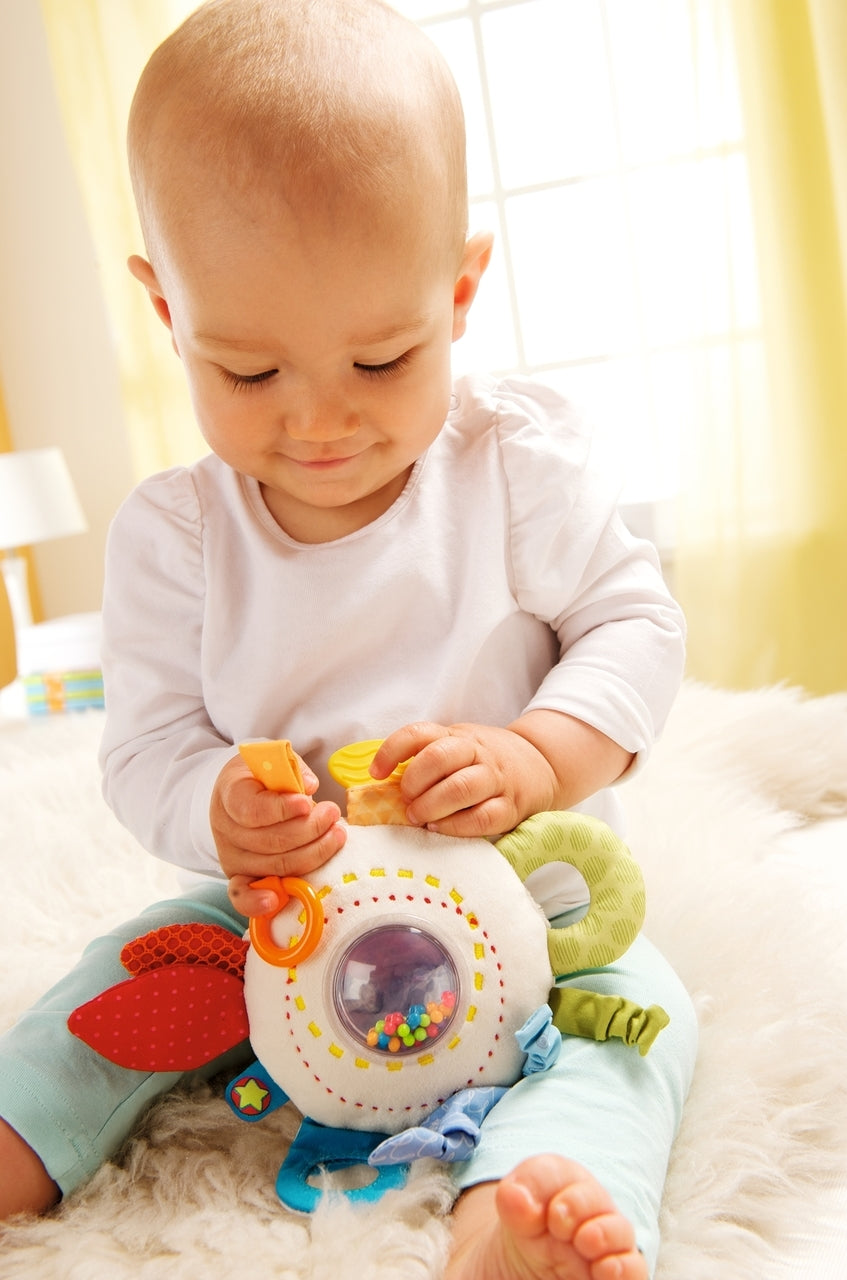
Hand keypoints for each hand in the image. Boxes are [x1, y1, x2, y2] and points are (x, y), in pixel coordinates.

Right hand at [211, 753, 346, 916]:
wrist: (243, 793)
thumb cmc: (265, 776)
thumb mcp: (276, 761)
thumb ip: (293, 769)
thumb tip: (309, 786)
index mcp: (230, 794)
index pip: (252, 809)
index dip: (281, 809)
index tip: (307, 802)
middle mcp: (226, 829)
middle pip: (270, 841)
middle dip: (310, 829)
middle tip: (333, 814)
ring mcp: (231, 856)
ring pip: (275, 865)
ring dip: (313, 853)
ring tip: (336, 834)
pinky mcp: (240, 877)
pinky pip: (243, 896)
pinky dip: (259, 903)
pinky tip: (277, 900)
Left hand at [369, 722, 557, 836]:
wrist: (542, 765)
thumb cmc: (486, 761)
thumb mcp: (459, 746)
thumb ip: (427, 757)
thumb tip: (381, 784)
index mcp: (458, 736)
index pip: (419, 733)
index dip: (392, 751)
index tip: (376, 773)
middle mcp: (477, 752)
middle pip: (439, 757)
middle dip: (414, 782)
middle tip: (406, 800)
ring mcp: (496, 779)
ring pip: (461, 787)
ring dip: (432, 805)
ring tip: (419, 818)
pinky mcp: (511, 806)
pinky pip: (482, 817)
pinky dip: (455, 827)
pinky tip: (439, 829)